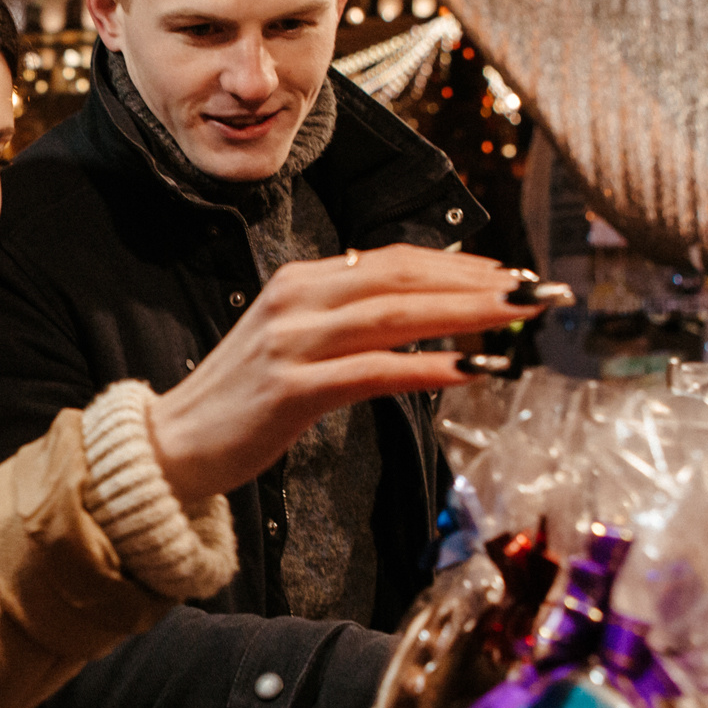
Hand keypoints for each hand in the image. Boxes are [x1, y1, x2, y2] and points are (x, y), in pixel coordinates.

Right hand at [147, 245, 550, 507]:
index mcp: (300, 282)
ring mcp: (291, 344)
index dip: (459, 265)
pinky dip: (427, 367)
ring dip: (465, 314)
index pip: (394, 261)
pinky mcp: (290, 390)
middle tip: (537, 292)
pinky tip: (471, 371)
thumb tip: (411, 303)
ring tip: (518, 318)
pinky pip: (372, 371)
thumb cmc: (239, 402)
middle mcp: (296, 301)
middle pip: (402, 278)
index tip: (512, 276)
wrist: (170, 446)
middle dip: (477, 283)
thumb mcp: (292, 343)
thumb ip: (343, 318)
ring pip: (394, 316)